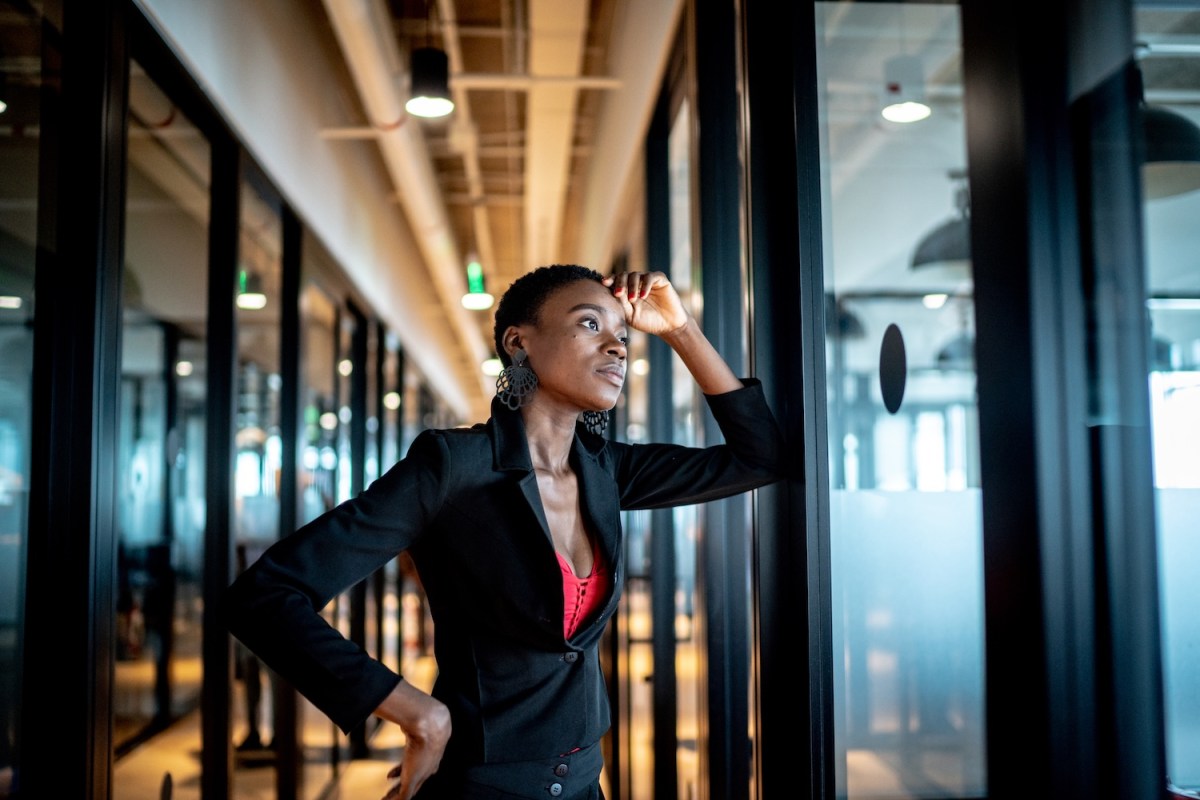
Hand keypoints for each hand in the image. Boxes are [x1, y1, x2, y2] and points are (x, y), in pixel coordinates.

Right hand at [376, 683, 451, 799]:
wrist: (430, 722)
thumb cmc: (424, 714)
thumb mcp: (416, 713)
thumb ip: (406, 708)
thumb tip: (397, 694)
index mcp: (430, 753)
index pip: (415, 766)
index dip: (400, 771)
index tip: (388, 774)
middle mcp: (428, 765)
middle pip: (413, 782)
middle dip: (398, 787)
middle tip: (387, 793)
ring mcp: (422, 773)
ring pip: (407, 791)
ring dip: (394, 796)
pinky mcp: (414, 778)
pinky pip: (403, 796)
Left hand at [604, 271, 689, 336]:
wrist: (668, 326)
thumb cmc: (648, 322)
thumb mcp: (630, 315)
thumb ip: (621, 303)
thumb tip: (611, 292)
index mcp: (627, 291)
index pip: (615, 281)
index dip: (609, 279)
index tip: (604, 283)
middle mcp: (636, 284)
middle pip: (624, 275)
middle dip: (619, 282)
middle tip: (618, 293)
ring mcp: (648, 281)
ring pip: (635, 275)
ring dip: (632, 286)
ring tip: (632, 300)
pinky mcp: (660, 280)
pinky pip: (650, 277)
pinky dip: (645, 285)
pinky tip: (643, 296)